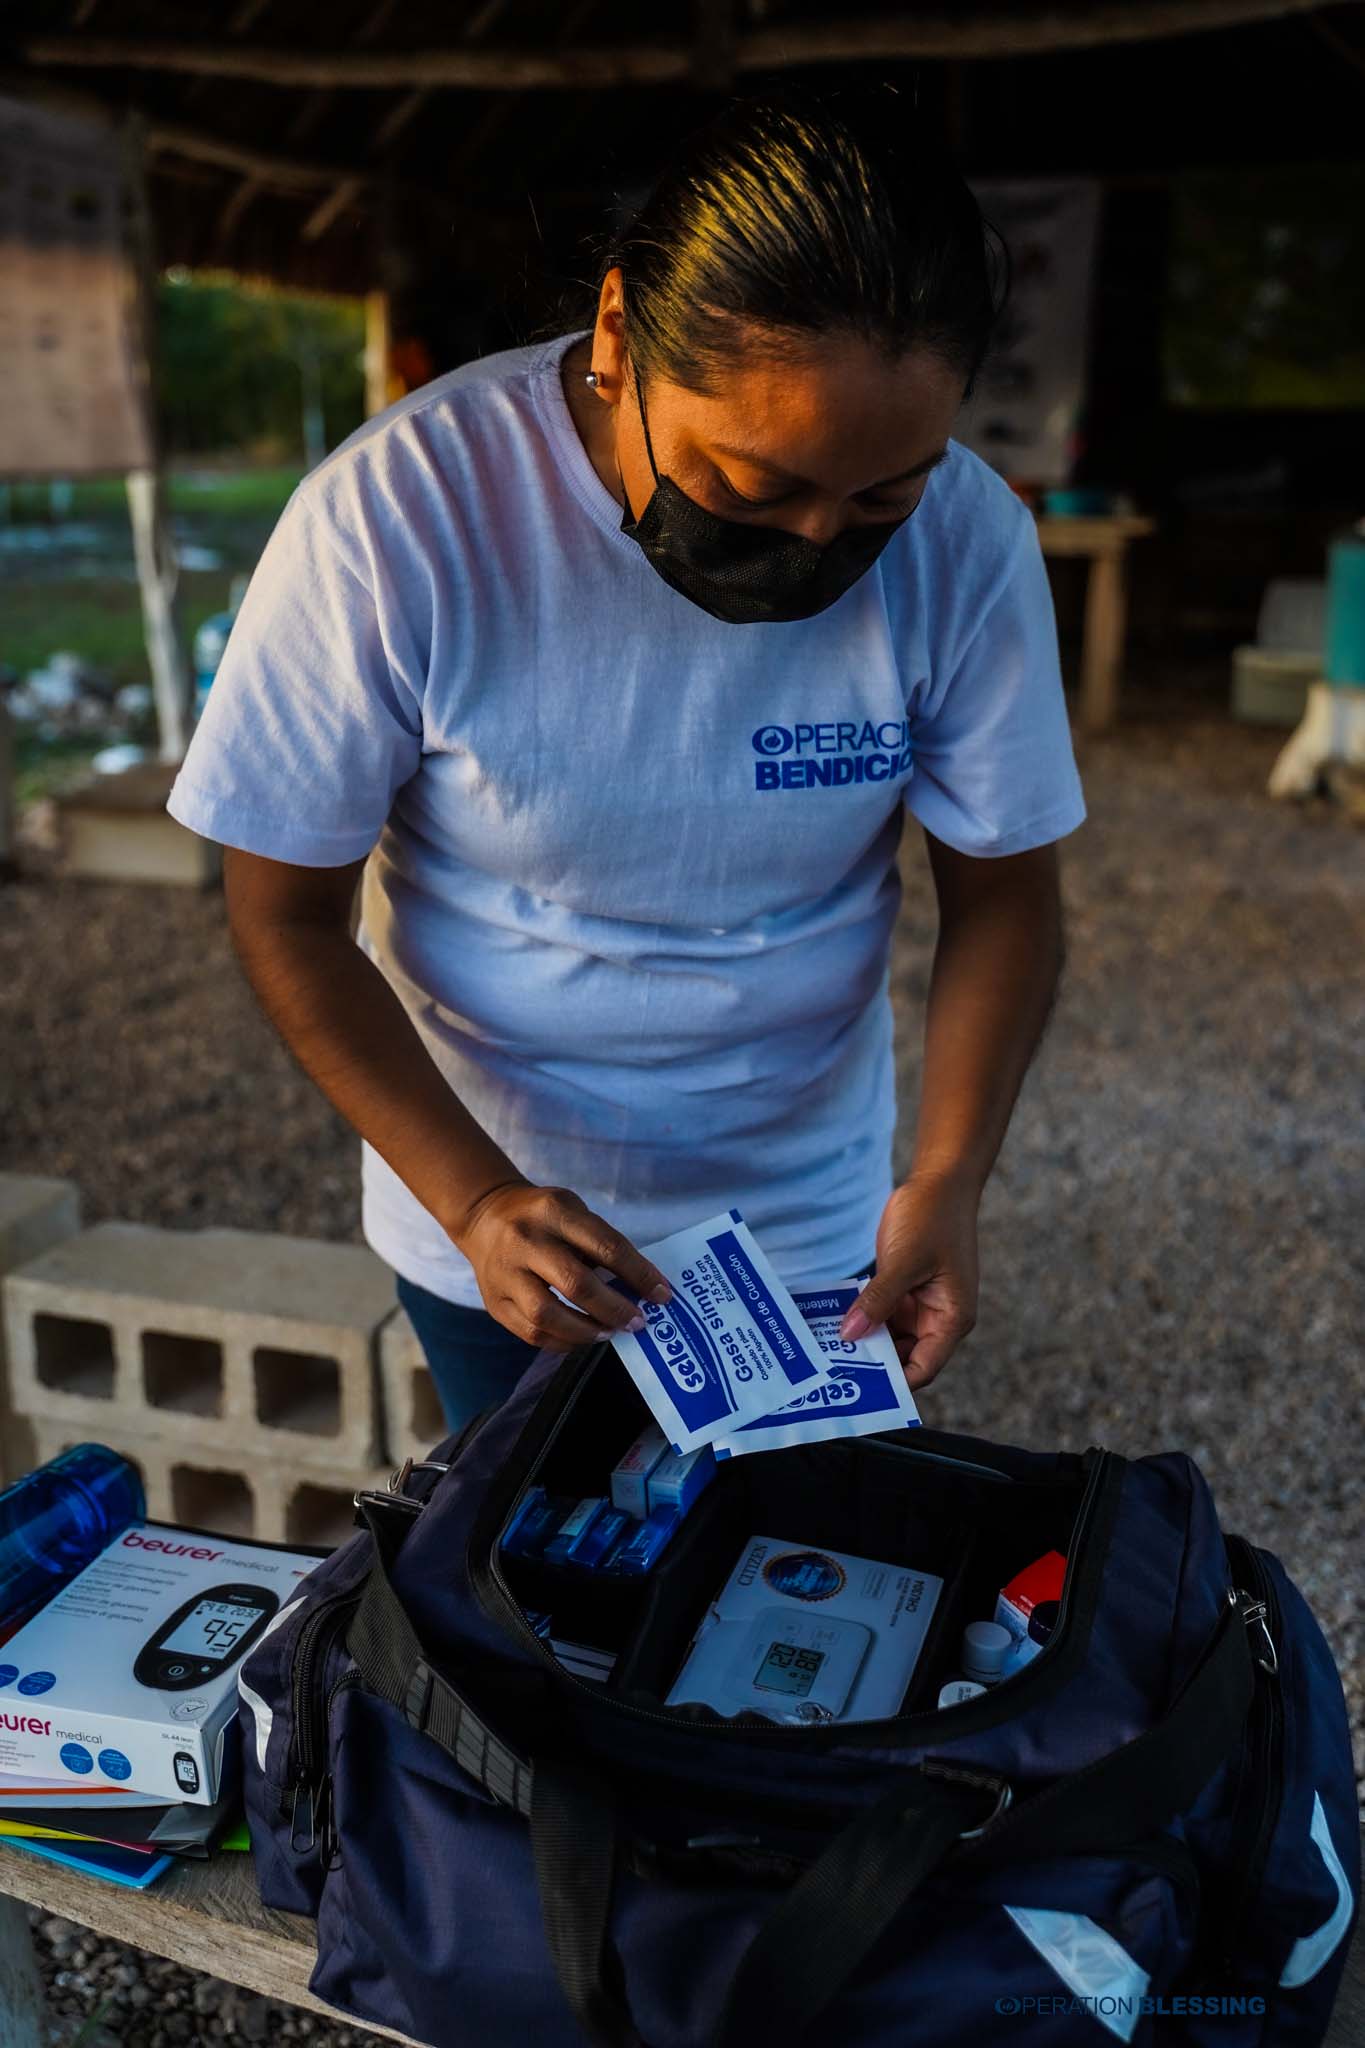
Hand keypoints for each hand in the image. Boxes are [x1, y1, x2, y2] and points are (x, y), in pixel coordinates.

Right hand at [449, 1178, 672, 1350]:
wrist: (484, 1217)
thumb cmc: (541, 1216)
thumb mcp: (572, 1212)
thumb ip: (602, 1244)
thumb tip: (642, 1286)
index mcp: (554, 1211)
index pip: (607, 1247)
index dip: (640, 1274)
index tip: (663, 1294)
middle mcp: (526, 1241)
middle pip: (577, 1284)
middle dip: (615, 1309)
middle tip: (638, 1321)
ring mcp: (505, 1274)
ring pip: (548, 1315)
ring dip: (587, 1331)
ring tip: (609, 1333)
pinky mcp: (494, 1302)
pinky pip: (532, 1333)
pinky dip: (564, 1342)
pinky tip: (583, 1338)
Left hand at [838, 1173, 979, 1390]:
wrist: (940, 1181)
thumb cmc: (934, 1218)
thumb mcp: (904, 1262)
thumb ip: (878, 1300)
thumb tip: (850, 1336)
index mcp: (952, 1319)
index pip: (923, 1368)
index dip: (894, 1383)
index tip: (857, 1387)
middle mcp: (938, 1318)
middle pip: (904, 1357)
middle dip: (873, 1363)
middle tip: (830, 1370)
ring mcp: (920, 1305)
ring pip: (889, 1337)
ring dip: (864, 1340)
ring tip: (826, 1351)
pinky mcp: (903, 1290)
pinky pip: (881, 1314)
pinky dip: (862, 1318)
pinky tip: (834, 1322)